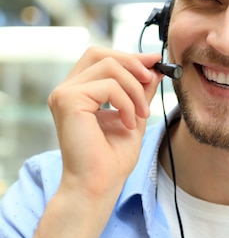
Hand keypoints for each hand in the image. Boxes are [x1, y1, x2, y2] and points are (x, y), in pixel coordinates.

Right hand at [48, 46, 163, 200]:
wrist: (100, 183)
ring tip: (141, 114)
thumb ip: (140, 90)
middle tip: (152, 78)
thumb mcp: (134, 114)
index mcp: (79, 92)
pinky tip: (129, 123)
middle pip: (100, 54)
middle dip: (132, 62)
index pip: (100, 58)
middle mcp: (67, 90)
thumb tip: (153, 67)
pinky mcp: (68, 101)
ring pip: (109, 67)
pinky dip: (127, 103)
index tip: (155, 61)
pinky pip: (108, 86)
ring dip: (134, 89)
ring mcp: (64, 94)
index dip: (129, 56)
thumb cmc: (112, 157)